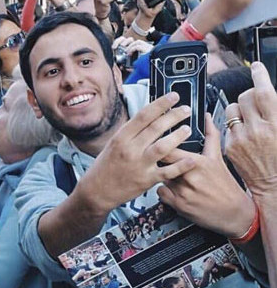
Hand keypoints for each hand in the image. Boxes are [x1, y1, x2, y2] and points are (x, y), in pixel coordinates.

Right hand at [81, 92, 198, 215]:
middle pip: (155, 128)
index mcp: (121, 137)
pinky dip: (181, 166)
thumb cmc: (106, 166)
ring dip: (178, 136)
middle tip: (186, 110)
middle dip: (174, 116)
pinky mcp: (146, 180)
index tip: (173, 96)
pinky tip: (191, 159)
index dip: (160, 104)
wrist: (97, 191)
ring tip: (187, 129)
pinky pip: (167, 172)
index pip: (143, 115)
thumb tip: (150, 117)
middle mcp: (130, 149)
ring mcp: (139, 165)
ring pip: (163, 147)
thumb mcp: (114, 143)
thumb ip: (131, 132)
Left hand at [157, 116, 254, 237]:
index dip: (160, 143)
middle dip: (158, 159)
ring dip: (162, 176)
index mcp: (196, 162)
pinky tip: (174, 190)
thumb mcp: (218, 158)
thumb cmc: (225, 185)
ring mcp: (182, 192)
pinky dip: (164, 191)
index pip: (168, 148)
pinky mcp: (178, 205)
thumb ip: (210, 136)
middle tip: (160, 159)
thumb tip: (207, 117)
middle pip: (160, 163)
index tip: (157, 141)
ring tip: (173, 176)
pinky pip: (160, 193)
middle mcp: (188, 177)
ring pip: (159, 177)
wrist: (234, 213)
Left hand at [225, 62, 276, 199]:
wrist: (274, 184)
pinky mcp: (230, 147)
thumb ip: (276, 111)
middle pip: (245, 97)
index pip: (264, 92)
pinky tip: (245, 134)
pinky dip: (235, 126)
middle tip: (256, 102)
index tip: (257, 68)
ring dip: (240, 110)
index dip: (260, 76)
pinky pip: (228, 125)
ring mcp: (241, 139)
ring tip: (250, 120)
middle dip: (250, 95)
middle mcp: (257, 130)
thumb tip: (268, 92)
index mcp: (276, 124)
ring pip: (232, 109)